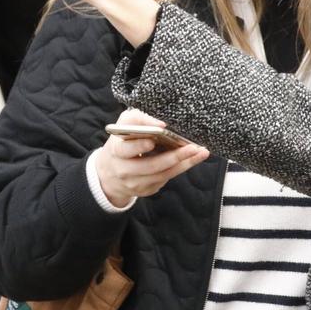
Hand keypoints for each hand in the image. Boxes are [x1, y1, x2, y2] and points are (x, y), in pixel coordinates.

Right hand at [95, 110, 210, 206]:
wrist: (110, 173)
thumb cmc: (121, 142)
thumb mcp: (123, 125)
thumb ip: (138, 119)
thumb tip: (160, 124)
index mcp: (116, 151)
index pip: (126, 149)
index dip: (140, 145)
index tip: (155, 137)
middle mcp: (125, 170)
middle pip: (151, 165)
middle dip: (174, 156)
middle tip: (192, 147)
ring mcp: (136, 183)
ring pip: (163, 174)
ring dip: (184, 163)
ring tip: (200, 152)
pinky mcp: (146, 190)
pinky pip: (166, 179)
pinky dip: (181, 168)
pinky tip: (193, 159)